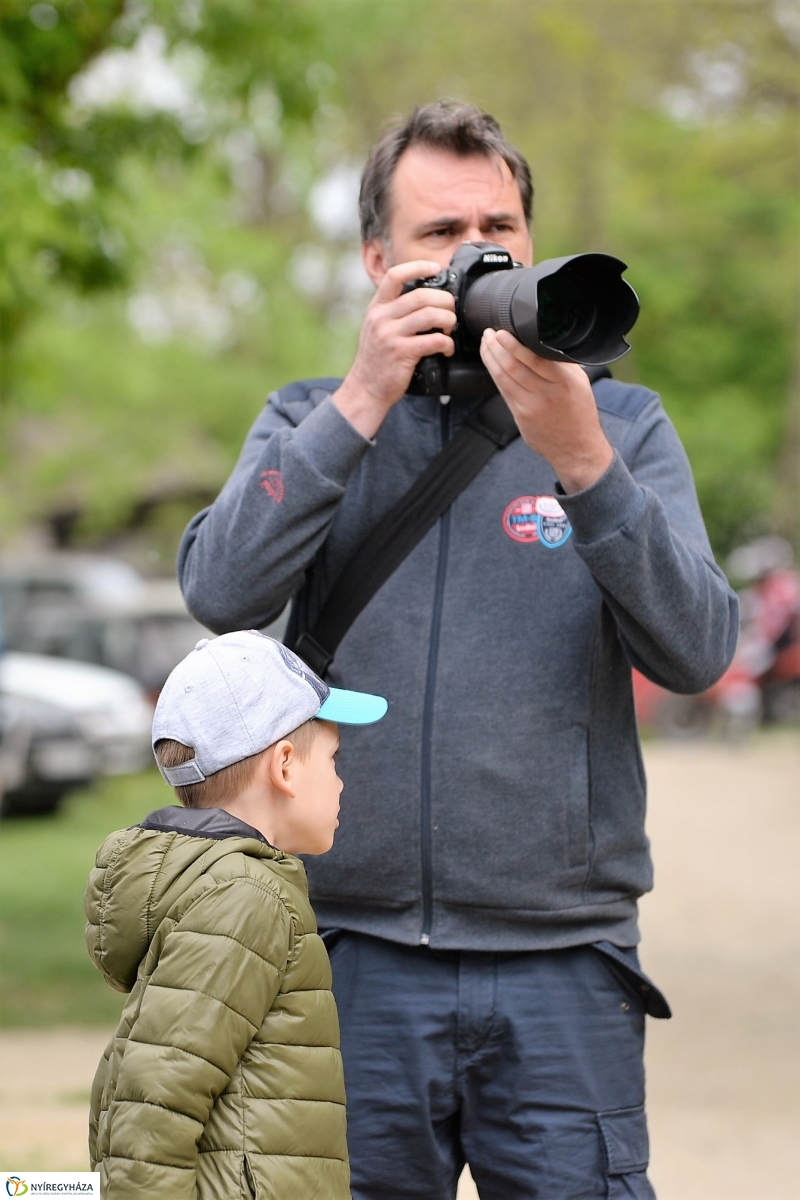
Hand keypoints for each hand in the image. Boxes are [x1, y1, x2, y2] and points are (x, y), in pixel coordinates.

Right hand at [333, 261, 455, 438]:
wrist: (366, 389)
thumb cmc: (377, 360)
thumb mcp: (377, 328)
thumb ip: (394, 312)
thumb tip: (425, 298)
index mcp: (377, 308)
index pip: (395, 276)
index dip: (417, 267)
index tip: (435, 268)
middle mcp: (381, 318)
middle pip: (421, 296)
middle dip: (445, 301)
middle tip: (451, 310)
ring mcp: (390, 335)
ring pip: (430, 315)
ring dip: (448, 320)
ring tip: (450, 329)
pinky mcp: (401, 353)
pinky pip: (433, 341)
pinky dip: (446, 344)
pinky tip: (446, 349)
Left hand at [480, 329, 613, 492]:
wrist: (576, 448)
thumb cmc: (580, 413)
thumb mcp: (580, 383)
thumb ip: (562, 364)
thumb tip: (543, 342)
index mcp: (564, 382)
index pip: (534, 359)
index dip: (514, 345)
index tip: (502, 332)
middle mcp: (546, 394)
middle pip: (513, 367)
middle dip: (496, 348)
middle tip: (488, 334)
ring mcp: (530, 406)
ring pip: (503, 378)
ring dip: (491, 359)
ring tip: (486, 344)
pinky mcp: (520, 416)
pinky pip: (503, 391)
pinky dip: (495, 374)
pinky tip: (491, 363)